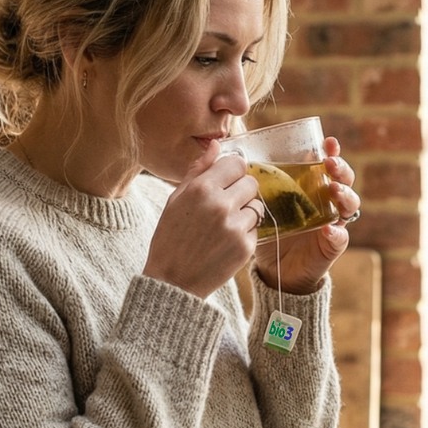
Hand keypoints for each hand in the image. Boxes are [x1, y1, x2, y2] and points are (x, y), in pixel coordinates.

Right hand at [143, 141, 265, 297]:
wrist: (172, 282)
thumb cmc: (170, 238)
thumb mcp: (175, 200)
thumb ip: (198, 170)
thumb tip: (217, 145)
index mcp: (200, 189)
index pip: (236, 163)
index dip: (233, 172)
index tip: (226, 181)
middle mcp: (220, 205)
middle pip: (251, 182)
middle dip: (241, 191)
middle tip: (225, 206)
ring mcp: (235, 227)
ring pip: (257, 206)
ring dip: (245, 212)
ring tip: (224, 226)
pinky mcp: (245, 247)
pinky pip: (255, 229)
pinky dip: (244, 233)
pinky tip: (225, 242)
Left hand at [254, 137, 359, 293]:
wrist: (276, 266)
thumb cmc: (272, 227)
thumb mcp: (263, 202)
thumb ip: (256, 181)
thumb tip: (226, 150)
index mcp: (314, 187)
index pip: (328, 164)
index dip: (332, 152)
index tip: (328, 142)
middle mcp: (328, 201)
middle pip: (345, 179)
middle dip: (341, 168)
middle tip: (329, 163)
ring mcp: (334, 222)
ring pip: (350, 205)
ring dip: (345, 195)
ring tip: (333, 190)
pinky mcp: (333, 244)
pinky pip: (340, 238)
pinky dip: (336, 233)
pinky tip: (328, 230)